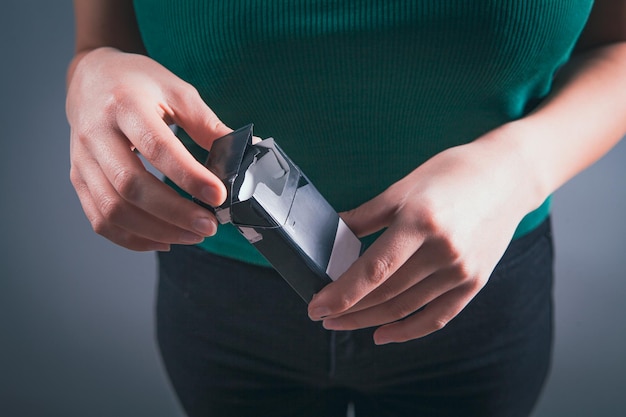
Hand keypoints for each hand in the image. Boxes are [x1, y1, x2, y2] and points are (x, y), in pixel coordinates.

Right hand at [66, 47, 230, 250]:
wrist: (92, 76)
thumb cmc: (140, 83)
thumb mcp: (178, 93)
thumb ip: (208, 126)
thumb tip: (245, 154)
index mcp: (126, 104)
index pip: (157, 147)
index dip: (189, 176)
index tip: (219, 196)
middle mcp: (97, 133)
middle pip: (131, 186)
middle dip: (174, 213)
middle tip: (209, 225)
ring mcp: (82, 159)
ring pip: (114, 209)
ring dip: (157, 230)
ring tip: (193, 235)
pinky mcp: (78, 178)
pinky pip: (101, 220)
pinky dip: (133, 238)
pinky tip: (164, 239)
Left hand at [308, 126, 540, 343]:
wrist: (507, 176)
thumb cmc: (452, 174)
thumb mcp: (403, 187)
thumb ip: (365, 217)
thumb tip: (331, 239)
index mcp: (422, 222)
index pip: (374, 270)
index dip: (342, 293)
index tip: (316, 307)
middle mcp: (445, 251)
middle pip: (387, 293)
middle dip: (349, 309)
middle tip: (322, 315)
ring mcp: (462, 271)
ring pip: (406, 308)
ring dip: (370, 320)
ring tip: (343, 322)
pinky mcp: (475, 282)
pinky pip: (437, 316)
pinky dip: (408, 329)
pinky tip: (383, 334)